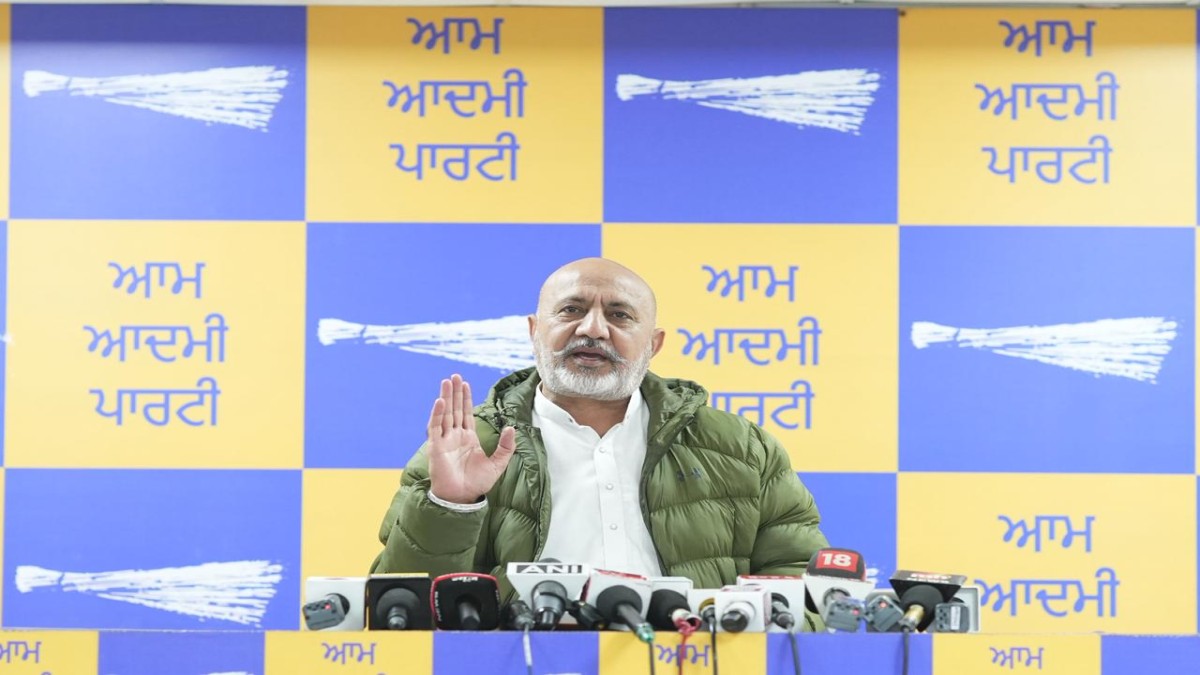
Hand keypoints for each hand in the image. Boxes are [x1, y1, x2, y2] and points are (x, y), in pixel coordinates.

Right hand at [426, 374, 515, 504]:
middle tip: (454, 376)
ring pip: (445, 414)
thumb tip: (511, 428)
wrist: (462, 498)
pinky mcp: (436, 448)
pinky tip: (440, 401)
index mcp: (468, 438)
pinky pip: (435, 428)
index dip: (466, 399)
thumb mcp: (497, 464)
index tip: (465, 384)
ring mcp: (444, 441)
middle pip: (455, 409)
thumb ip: (505, 447)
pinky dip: (437, 414)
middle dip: (454, 392)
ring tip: (447, 382)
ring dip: (445, 397)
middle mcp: (455, 437)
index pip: (466, 413)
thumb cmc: (477, 484)